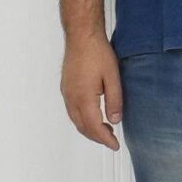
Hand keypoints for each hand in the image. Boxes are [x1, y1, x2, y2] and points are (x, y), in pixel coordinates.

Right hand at [60, 34, 122, 151]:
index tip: (115, 145)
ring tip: (106, 130)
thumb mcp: (112, 77)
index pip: (94, 127)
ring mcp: (67, 93)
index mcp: (84, 97)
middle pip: (82, 127)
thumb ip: (115, 100)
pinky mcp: (66, 88)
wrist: (82, 36)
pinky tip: (94, 116)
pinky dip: (83, 119)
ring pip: (76, 120)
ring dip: (89, 129)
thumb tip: (115, 120)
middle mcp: (72, 98)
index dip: (105, 139)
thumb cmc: (97, 52)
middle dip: (97, 137)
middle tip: (112, 140)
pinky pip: (72, 111)